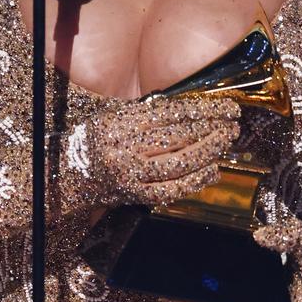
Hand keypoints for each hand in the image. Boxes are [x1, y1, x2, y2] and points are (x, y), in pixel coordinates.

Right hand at [72, 95, 244, 210]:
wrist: (68, 174)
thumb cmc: (96, 140)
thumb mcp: (114, 116)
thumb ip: (146, 112)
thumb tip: (192, 109)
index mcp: (119, 123)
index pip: (170, 113)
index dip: (203, 109)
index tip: (226, 107)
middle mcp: (124, 148)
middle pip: (178, 136)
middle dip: (211, 129)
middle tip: (233, 124)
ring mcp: (129, 174)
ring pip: (179, 163)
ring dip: (208, 151)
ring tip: (226, 141)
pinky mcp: (134, 195)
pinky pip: (171, 189)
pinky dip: (196, 181)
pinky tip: (213, 171)